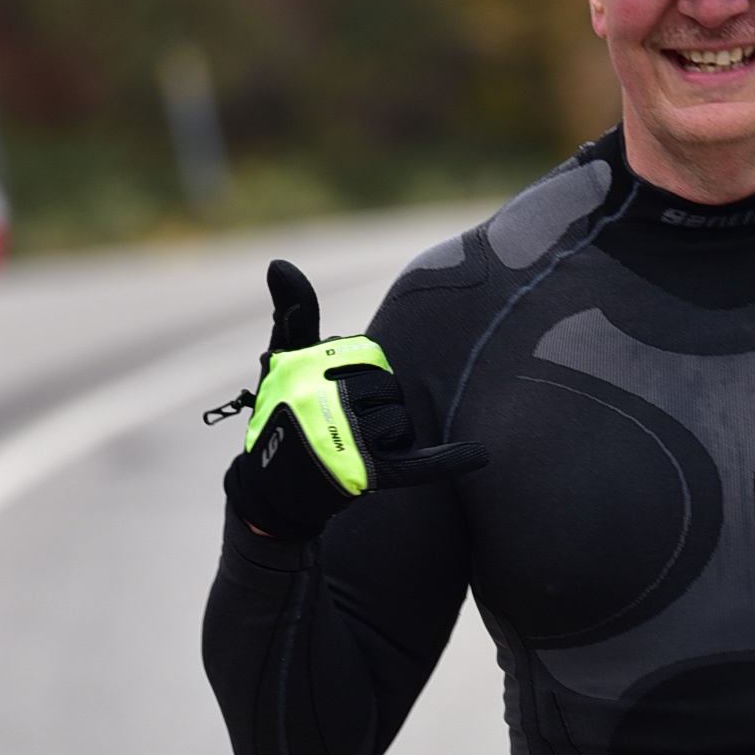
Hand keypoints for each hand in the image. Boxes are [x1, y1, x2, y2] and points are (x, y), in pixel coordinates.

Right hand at [223, 259, 482, 540]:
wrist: (273, 490)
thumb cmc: (283, 416)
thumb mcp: (283, 362)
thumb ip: (293, 313)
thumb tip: (281, 264)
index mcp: (310, 366)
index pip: (369, 357)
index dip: (362, 373)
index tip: (338, 389)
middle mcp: (326, 399)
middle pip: (388, 386)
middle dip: (376, 402)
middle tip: (347, 423)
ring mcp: (347, 438)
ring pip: (401, 420)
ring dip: (388, 433)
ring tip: (356, 446)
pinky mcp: (368, 475)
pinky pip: (418, 463)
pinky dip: (450, 459)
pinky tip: (480, 454)